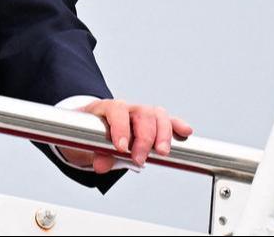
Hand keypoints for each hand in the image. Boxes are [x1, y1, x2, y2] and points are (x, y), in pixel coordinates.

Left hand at [56, 100, 193, 172]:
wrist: (92, 127)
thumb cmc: (91, 133)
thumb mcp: (87, 143)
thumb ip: (96, 153)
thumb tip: (100, 165)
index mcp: (108, 108)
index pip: (117, 111)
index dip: (120, 128)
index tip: (122, 148)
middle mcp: (128, 108)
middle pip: (142, 114)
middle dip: (144, 138)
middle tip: (140, 159)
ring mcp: (142, 113)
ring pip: (157, 115)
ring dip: (163, 134)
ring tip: (162, 152)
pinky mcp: (154, 122)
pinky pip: (168, 120)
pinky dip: (177, 126)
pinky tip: (186, 132)